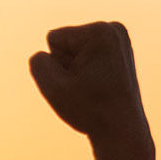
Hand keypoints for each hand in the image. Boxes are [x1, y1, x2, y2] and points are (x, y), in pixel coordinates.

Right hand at [29, 22, 151, 155]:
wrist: (122, 131)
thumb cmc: (89, 110)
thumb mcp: (53, 87)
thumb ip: (38, 63)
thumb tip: (44, 54)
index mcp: (99, 31)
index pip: (54, 39)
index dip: (58, 65)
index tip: (81, 83)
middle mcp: (113, 29)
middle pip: (65, 42)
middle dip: (68, 66)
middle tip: (88, 88)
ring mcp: (120, 39)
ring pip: (75, 51)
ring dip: (78, 70)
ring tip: (95, 88)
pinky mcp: (120, 51)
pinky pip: (87, 55)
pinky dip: (88, 71)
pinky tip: (101, 85)